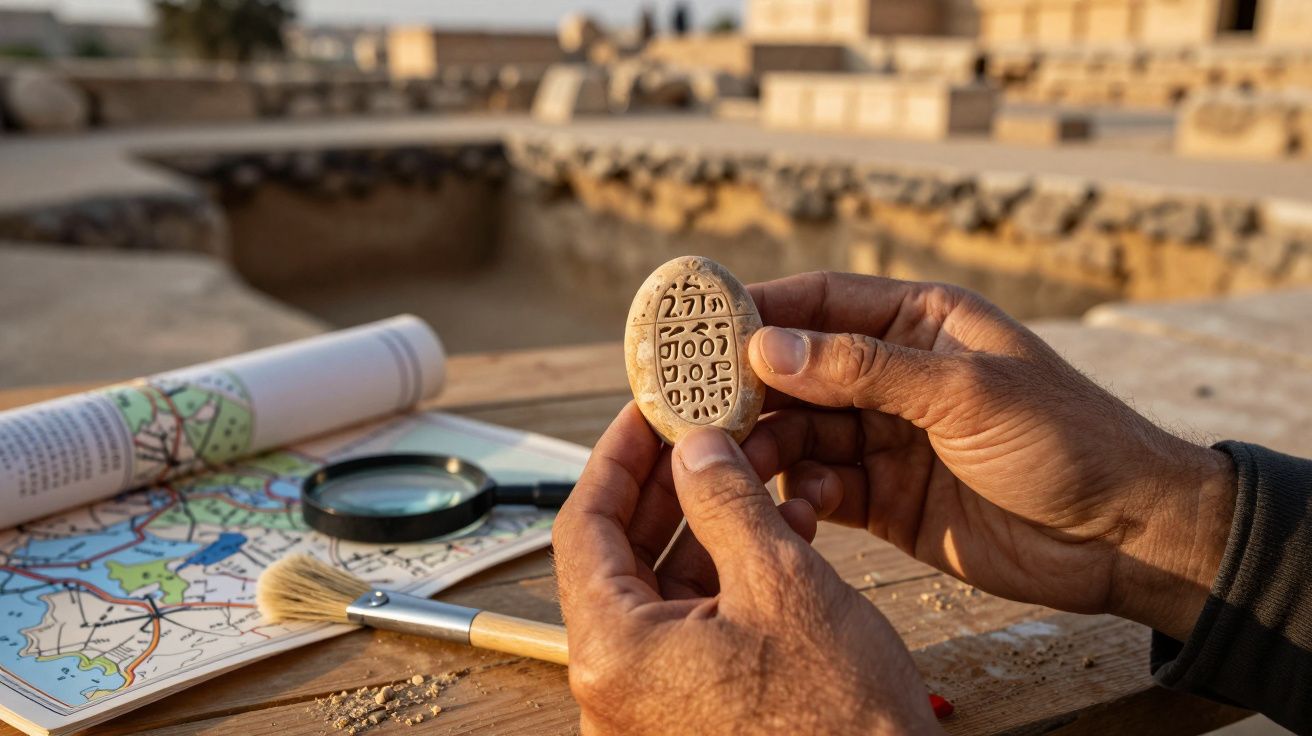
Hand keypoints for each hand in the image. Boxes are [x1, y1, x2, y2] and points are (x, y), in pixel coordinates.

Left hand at [553, 404, 940, 735]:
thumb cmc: (840, 720)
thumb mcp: (782, 582)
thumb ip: (725, 500)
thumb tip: (695, 446)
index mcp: (615, 654)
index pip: (584, 528)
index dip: (616, 458)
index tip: (643, 413)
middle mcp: (617, 687)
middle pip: (621, 557)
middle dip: (666, 487)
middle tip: (696, 430)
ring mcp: (652, 705)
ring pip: (664, 588)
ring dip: (708, 526)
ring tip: (752, 471)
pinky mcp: (692, 713)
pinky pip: (694, 625)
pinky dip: (728, 576)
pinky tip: (777, 530)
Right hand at [739, 272, 1235, 641]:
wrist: (1123, 536)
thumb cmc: (1065, 439)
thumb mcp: (965, 391)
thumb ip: (865, 368)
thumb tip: (769, 346)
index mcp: (918, 322)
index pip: (819, 302)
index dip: (757, 311)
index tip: (697, 327)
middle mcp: (892, 375)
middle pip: (795, 371)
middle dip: (747, 390)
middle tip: (694, 410)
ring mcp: (885, 438)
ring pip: (799, 432)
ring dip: (768, 449)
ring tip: (741, 467)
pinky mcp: (882, 499)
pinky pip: (820, 487)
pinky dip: (799, 496)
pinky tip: (800, 509)